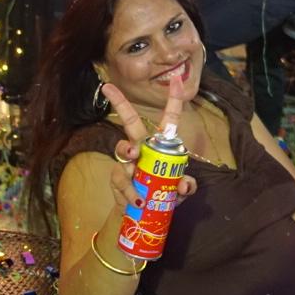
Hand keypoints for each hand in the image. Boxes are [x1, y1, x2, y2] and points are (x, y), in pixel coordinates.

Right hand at [102, 78, 197, 210]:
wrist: (142, 214)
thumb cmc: (161, 193)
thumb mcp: (179, 191)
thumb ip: (186, 186)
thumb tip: (185, 184)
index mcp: (160, 144)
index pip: (169, 119)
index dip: (173, 100)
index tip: (176, 79)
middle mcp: (141, 147)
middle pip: (130, 121)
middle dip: (120, 103)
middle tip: (109, 89)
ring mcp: (127, 161)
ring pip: (122, 148)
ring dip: (128, 151)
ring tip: (134, 159)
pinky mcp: (118, 177)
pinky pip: (121, 179)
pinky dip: (131, 191)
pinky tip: (138, 201)